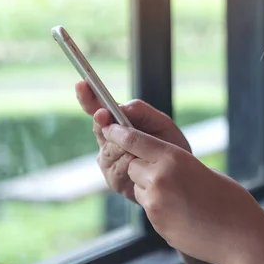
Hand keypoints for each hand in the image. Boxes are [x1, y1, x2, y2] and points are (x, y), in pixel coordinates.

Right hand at [75, 80, 190, 201]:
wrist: (181, 177)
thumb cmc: (170, 146)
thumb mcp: (161, 122)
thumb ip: (140, 112)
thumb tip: (119, 107)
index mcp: (117, 124)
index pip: (97, 108)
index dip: (88, 97)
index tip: (82, 84)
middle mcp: (108, 141)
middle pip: (99, 127)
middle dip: (103, 121)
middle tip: (104, 114)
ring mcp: (108, 161)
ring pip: (109, 148)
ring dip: (124, 146)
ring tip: (141, 149)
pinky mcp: (113, 179)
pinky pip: (119, 168)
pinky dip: (132, 163)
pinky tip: (140, 164)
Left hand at [102, 123, 263, 263]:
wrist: (241, 236)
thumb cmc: (229, 200)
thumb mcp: (201, 169)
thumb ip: (174, 162)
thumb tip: (153, 161)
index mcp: (174, 157)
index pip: (134, 139)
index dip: (118, 133)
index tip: (110, 128)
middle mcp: (160, 178)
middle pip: (132, 164)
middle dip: (141, 166)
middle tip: (165, 173)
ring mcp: (156, 203)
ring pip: (138, 186)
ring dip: (149, 187)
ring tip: (179, 196)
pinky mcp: (156, 222)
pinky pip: (147, 206)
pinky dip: (157, 205)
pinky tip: (180, 211)